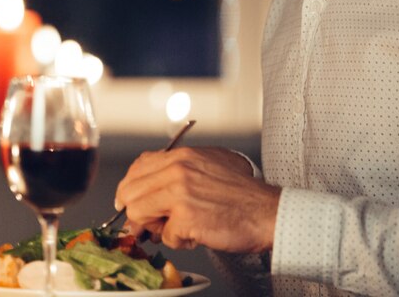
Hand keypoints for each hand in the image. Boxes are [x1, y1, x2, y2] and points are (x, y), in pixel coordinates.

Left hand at [114, 146, 280, 253]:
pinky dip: (179, 242)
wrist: (270, 212)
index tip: (129, 201)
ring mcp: (179, 192)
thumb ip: (178, 169)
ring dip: (155, 227)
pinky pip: (165, 236)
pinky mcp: (185, 217)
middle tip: (148, 224)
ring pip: (138, 213)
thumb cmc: (245, 194)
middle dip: (136, 212)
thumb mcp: (210, 164)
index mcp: (180, 156)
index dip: (129, 188)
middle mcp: (176, 170)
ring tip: (176, 229)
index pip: (137, 167)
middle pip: (130, 192)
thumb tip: (150, 188)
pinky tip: (196, 236)